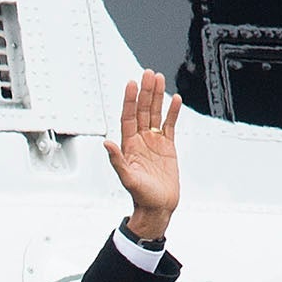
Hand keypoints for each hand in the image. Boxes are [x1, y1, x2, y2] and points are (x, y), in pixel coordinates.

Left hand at [105, 69, 181, 240]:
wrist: (157, 208)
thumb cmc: (141, 197)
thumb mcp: (128, 179)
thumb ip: (117, 161)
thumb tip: (106, 144)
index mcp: (129, 145)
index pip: (129, 117)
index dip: (130, 100)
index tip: (132, 83)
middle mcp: (140, 140)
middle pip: (142, 110)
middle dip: (145, 92)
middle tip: (147, 73)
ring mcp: (154, 142)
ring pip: (155, 114)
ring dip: (157, 97)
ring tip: (158, 79)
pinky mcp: (167, 147)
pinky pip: (170, 125)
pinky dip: (172, 112)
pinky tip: (175, 100)